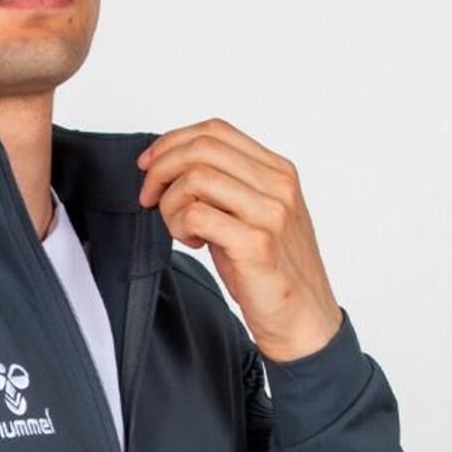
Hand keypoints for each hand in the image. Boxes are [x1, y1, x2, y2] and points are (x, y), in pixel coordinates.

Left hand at [135, 117, 344, 363]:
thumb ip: (225, 187)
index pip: (215, 131)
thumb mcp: (250, 216)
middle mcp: (278, 185)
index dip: (172, 142)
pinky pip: (196, 215)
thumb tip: (170, 167)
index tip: (149, 166)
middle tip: (149, 198)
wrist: (302, 320)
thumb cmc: (270, 272)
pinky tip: (194, 243)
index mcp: (278, 171)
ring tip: (180, 229)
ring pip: (195, 178)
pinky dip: (180, 227)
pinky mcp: (256, 242)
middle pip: (201, 149)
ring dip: (171, 204)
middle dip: (161, 170)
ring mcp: (270, 212)